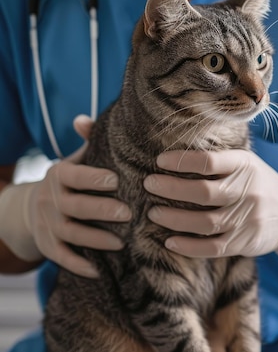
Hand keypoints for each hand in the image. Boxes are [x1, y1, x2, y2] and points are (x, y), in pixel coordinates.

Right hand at [0, 115, 130, 277]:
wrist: (34, 205)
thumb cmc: (71, 179)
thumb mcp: (76, 159)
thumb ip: (87, 141)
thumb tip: (83, 120)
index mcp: (59, 175)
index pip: (74, 176)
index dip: (93, 179)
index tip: (117, 180)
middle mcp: (50, 199)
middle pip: (74, 207)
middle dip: (100, 211)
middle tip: (128, 213)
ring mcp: (47, 224)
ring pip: (70, 233)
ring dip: (95, 239)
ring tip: (122, 243)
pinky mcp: (48, 245)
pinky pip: (61, 257)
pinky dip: (78, 265)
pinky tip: (99, 271)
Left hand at [144, 149, 277, 276]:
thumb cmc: (257, 183)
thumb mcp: (246, 163)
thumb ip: (219, 160)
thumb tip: (173, 156)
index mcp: (246, 165)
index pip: (210, 161)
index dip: (182, 161)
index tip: (160, 161)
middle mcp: (249, 191)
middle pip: (204, 192)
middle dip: (171, 189)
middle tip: (149, 184)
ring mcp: (248, 218)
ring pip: (205, 222)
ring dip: (175, 219)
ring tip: (153, 213)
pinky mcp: (246, 242)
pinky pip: (213, 247)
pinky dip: (189, 246)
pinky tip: (170, 242)